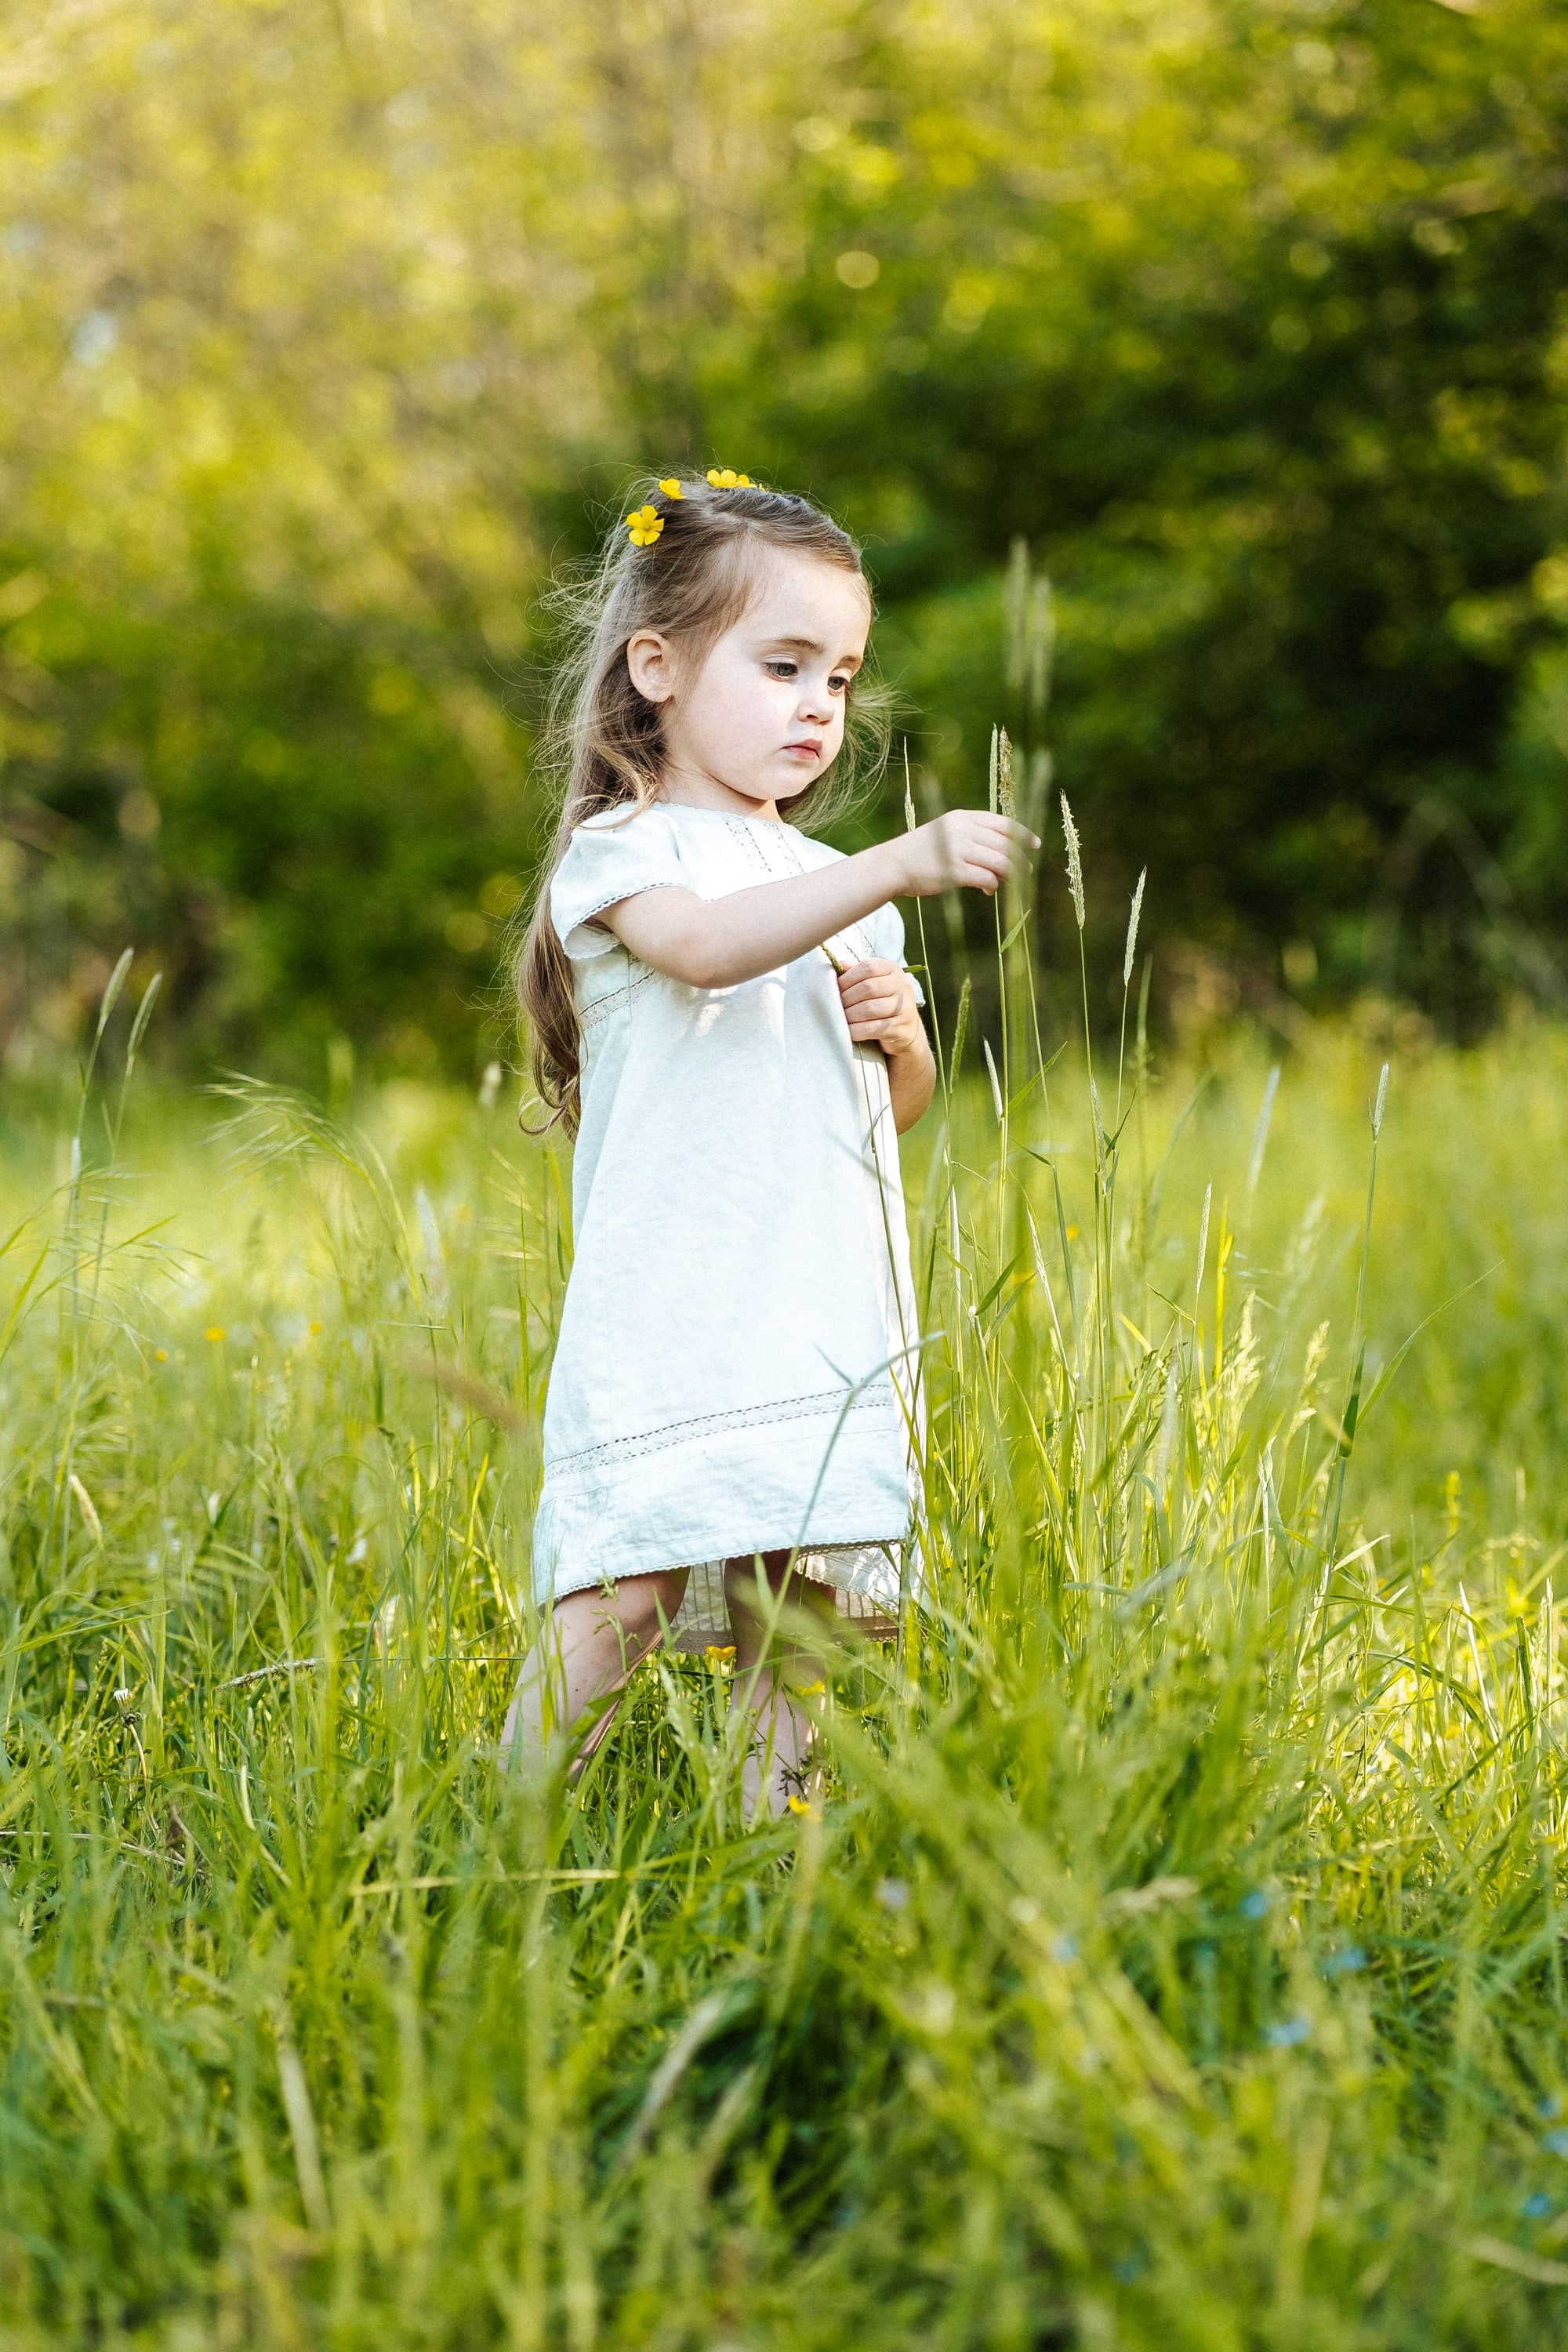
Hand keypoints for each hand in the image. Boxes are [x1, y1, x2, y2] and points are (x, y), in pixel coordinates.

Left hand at [836, 959, 925, 1054]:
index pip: (868, 967)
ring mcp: (904, 1007)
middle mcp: (902, 986)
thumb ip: (857, 973)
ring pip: (870, 1008)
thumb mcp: (874, 982)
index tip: (837, 988)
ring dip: (850, 1014)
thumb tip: (839, 965)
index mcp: (893, 969)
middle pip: (868, 988)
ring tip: (841, 1017)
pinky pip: (873, 1028)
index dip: (848, 977)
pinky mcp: (900, 1028)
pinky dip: (857, 1030)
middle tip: (836, 1005)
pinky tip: (849, 1030)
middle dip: (847, 998)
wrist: (907, 1029)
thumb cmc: (883, 1001)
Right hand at [893, 809, 1038, 897]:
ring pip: (1000, 862)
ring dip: (1011, 874)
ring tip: (1011, 882)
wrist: (894, 864)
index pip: (1002, 823)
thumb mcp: (947, 832)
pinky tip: (989, 889)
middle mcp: (962, 830)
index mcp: (962, 817)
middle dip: (1020, 859)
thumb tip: (1004, 851)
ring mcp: (957, 850)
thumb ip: (973, 835)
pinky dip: (993, 885)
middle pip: (1005, 844)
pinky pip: (986, 878)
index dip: (1023, 834)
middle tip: (1026, 871)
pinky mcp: (953, 871)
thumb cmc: (922, 851)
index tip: (1035, 844)